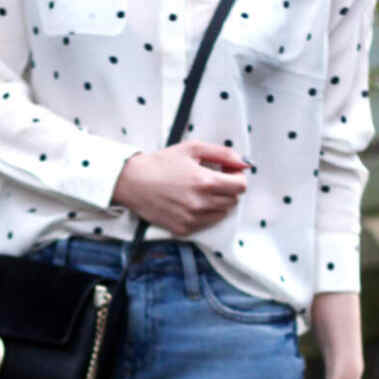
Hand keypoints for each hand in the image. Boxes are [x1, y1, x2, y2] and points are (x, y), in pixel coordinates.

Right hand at [112, 140, 246, 236]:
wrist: (133, 182)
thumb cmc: (162, 163)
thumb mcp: (193, 148)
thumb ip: (223, 153)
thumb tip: (244, 162)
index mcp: (205, 182)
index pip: (241, 186)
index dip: (237, 177)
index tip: (228, 173)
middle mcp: (201, 204)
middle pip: (233, 201)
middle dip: (227, 189)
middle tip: (212, 180)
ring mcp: (192, 219)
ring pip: (222, 214)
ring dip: (217, 202)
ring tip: (200, 192)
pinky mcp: (183, 229)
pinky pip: (206, 223)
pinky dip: (204, 214)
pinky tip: (189, 202)